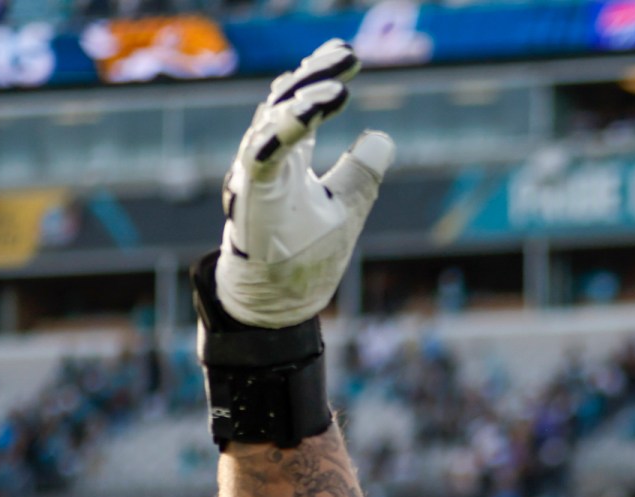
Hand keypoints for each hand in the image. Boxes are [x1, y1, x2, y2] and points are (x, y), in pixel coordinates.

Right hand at [216, 39, 394, 327]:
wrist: (276, 304)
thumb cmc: (304, 256)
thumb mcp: (347, 208)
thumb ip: (361, 173)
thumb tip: (382, 137)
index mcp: (289, 158)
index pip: (302, 105)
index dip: (320, 78)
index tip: (346, 55)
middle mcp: (268, 160)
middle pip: (286, 102)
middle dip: (313, 76)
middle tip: (345, 54)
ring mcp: (256, 176)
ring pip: (273, 124)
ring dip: (303, 101)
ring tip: (334, 86)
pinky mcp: (252, 198)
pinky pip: (262, 156)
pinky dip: (281, 132)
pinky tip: (303, 112)